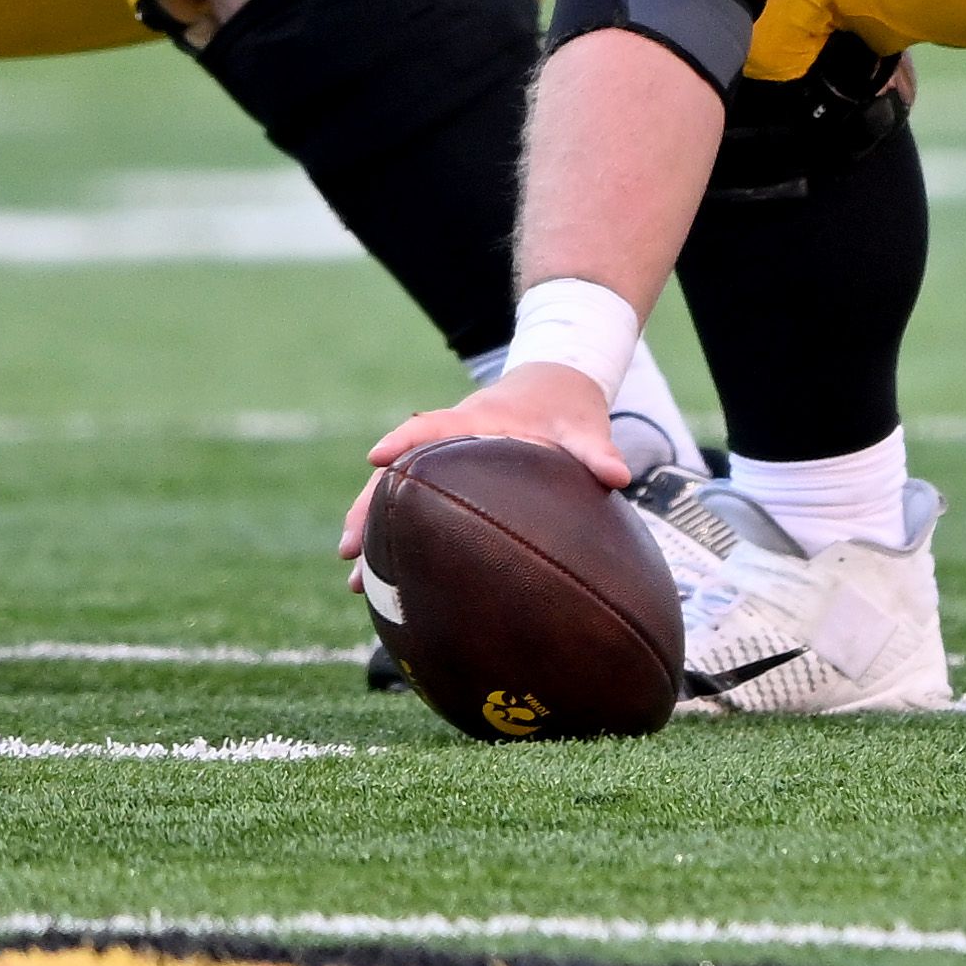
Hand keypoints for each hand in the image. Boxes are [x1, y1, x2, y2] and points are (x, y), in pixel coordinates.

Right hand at [347, 365, 627, 588]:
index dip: (405, 441)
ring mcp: (444, 462)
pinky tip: (385, 579)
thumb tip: (617, 476)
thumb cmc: (567, 408)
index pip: (433, 427)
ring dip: (372, 529)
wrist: (556, 386)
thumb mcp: (584, 425)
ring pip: (397, 495)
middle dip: (368, 506)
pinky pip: (413, 506)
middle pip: (399, 473)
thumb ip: (597, 449)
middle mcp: (450, 442)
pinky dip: (396, 536)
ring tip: (354, 579)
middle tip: (348, 550)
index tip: (376, 459)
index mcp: (477, 420)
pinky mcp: (446, 479)